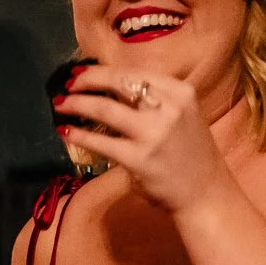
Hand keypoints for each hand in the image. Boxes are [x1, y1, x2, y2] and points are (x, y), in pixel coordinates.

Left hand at [52, 65, 236, 213]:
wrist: (205, 192)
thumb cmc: (188, 152)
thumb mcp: (180, 115)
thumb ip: (152, 100)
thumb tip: (107, 87)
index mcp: (179, 92)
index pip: (132, 72)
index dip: (101, 71)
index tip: (79, 73)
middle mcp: (169, 107)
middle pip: (118, 84)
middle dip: (86, 81)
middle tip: (66, 85)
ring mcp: (154, 133)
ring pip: (105, 109)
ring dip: (77, 104)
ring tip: (60, 105)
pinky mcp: (140, 158)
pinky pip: (101, 142)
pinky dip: (80, 135)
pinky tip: (66, 132)